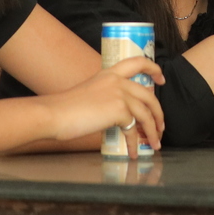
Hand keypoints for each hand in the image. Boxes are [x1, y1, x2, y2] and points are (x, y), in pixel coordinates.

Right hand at [38, 54, 165, 149]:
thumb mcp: (89, 93)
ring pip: (146, 114)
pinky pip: (133, 129)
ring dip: (152, 131)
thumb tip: (120, 116)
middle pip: (149, 96)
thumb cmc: (63, 109)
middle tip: (161, 126)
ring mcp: (120, 94)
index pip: (138, 62)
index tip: (161, 79)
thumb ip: (107, 97)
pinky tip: (134, 152)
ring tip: (154, 143)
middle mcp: (118, 81)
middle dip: (158, 113)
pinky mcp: (119, 110)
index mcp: (109, 73)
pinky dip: (136, 143)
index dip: (154, 70)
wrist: (52, 114)